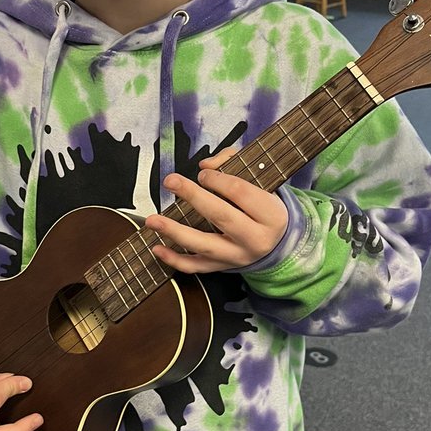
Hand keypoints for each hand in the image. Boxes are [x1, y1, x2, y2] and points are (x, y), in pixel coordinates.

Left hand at [145, 148, 287, 274]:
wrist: (276, 242)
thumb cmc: (263, 206)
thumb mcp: (260, 181)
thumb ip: (232, 163)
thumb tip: (205, 166)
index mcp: (271, 215)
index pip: (241, 193)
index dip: (218, 179)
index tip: (203, 173)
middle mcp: (256, 239)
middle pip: (221, 216)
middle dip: (193, 196)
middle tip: (171, 181)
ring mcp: (238, 256)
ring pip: (204, 245)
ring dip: (175, 231)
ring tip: (153, 220)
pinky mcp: (223, 267)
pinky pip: (196, 267)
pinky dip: (174, 259)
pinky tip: (157, 248)